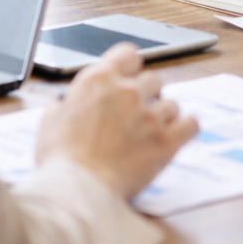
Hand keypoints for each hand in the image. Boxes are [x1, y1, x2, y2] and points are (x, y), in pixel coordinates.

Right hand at [35, 44, 198, 199]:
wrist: (77, 189)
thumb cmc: (60, 158)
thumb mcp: (51, 120)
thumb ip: (69, 104)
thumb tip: (70, 105)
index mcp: (99, 80)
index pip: (128, 54)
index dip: (130, 67)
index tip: (130, 77)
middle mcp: (128, 92)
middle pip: (153, 80)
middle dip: (147, 95)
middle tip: (138, 113)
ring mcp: (150, 115)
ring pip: (172, 103)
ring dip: (164, 116)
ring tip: (152, 132)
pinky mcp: (166, 140)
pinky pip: (191, 124)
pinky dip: (186, 128)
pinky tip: (179, 134)